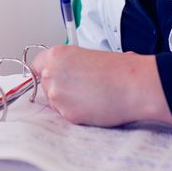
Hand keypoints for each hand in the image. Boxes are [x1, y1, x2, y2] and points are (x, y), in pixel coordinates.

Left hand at [30, 46, 171, 126]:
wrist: (135, 85)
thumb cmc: (120, 69)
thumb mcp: (88, 56)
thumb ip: (69, 65)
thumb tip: (65, 74)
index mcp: (56, 55)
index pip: (36, 66)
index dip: (47, 73)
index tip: (54, 78)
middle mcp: (51, 73)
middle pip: (44, 85)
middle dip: (59, 88)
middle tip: (82, 88)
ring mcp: (57, 95)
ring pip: (55, 102)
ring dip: (68, 102)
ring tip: (92, 96)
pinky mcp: (67, 114)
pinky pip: (66, 116)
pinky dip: (78, 113)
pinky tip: (94, 106)